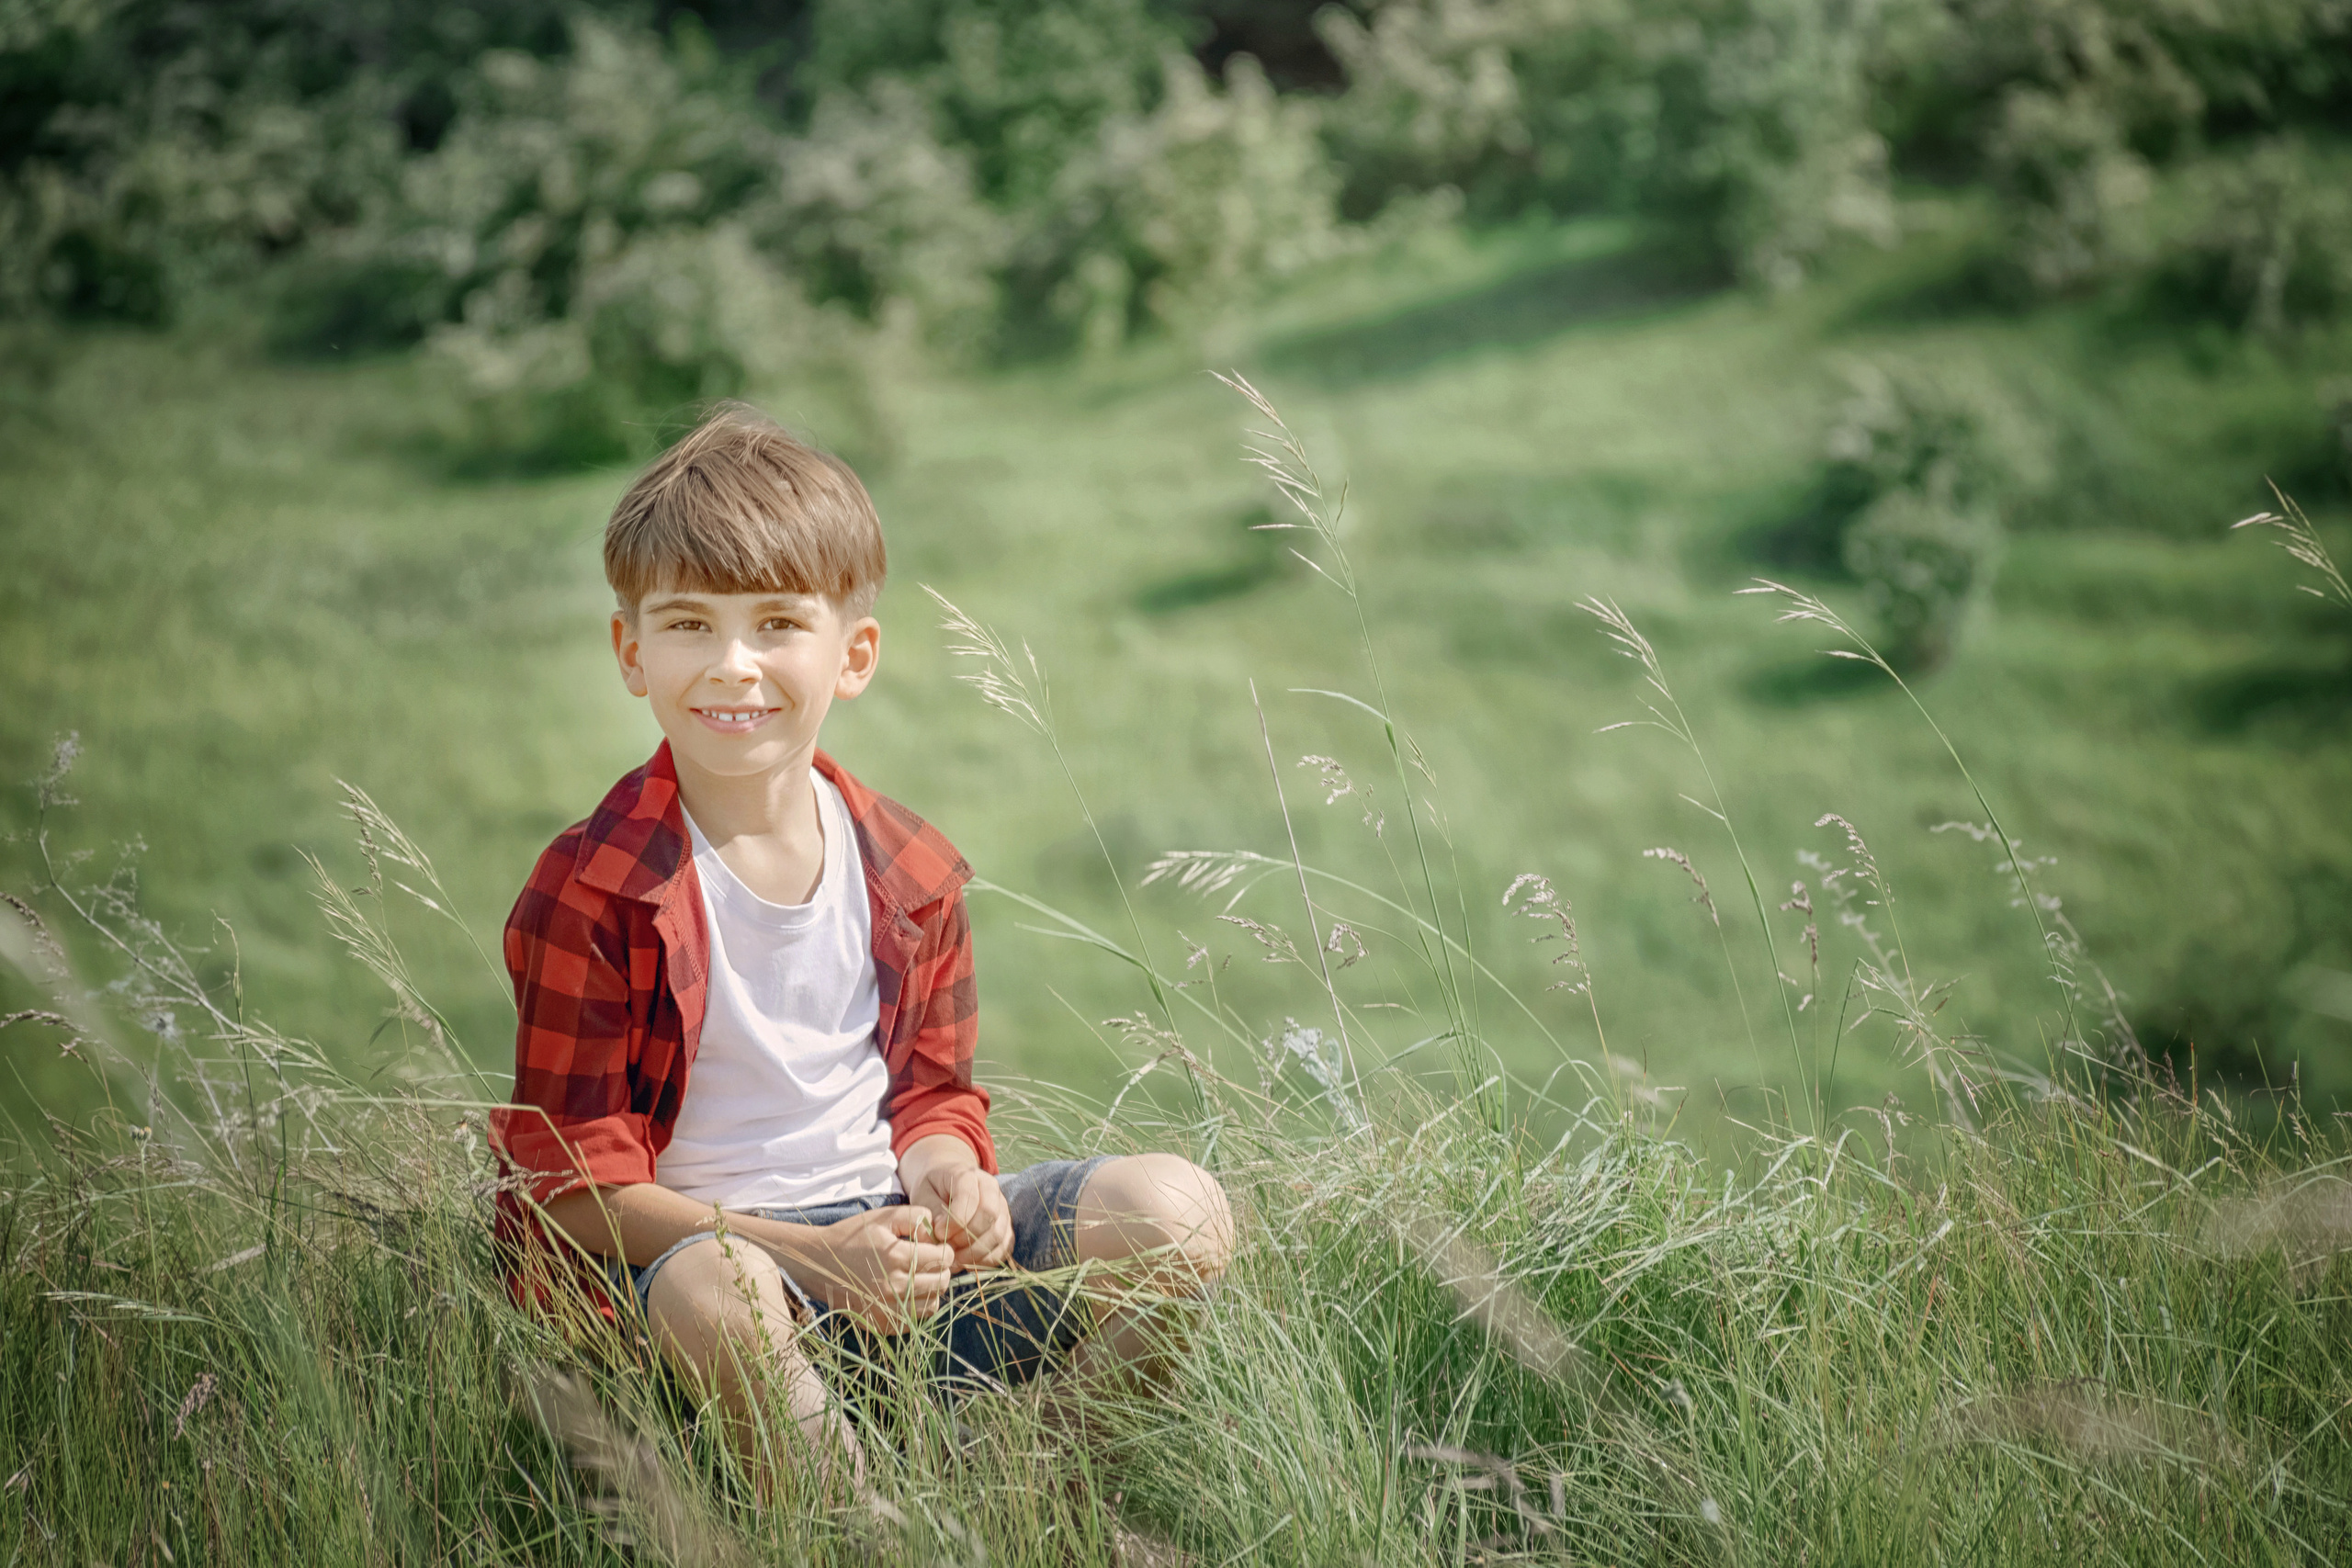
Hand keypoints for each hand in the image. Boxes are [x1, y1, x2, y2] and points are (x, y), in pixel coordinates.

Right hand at [798, 1205, 954, 1332]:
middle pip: (942, 1282)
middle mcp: (895, 1287)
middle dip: (942, 1269)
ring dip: (931, 1290)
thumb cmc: (853, 1237)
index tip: (934, 1247)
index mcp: (897, 1258)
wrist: (819, 1264)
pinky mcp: (882, 1324)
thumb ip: (916, 1216)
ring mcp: (888, 1310)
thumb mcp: (883, 1217)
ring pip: (933, 1304)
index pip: (944, 1258)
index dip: (944, 1249)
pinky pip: (914, 1320)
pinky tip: (904, 1293)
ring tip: (918, 1278)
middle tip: (929, 1261)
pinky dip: (915, 1307)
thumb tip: (937, 1230)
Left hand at [918, 1165, 1012, 1270]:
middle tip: (947, 1248)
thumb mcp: (923, 1194)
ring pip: (999, 1234)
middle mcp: (991, 1188)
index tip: (937, 1232)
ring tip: (954, 1258)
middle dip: (966, 1238)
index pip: (971, 1198)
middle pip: (989, 1216)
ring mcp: (1002, 1207)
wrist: (946, 1184)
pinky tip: (967, 1262)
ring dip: (975, 1252)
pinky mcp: (1006, 1226)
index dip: (955, 1220)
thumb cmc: (933, 1189)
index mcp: (968, 1175)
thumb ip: (931, 1211)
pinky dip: (986, 1260)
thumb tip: (940, 1234)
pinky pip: (1004, 1247)